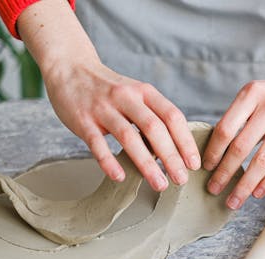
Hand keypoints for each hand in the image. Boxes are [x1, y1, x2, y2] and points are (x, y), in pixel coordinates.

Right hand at [44, 59, 200, 191]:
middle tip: (181, 179)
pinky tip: (120, 177)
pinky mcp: (82, 120)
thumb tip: (178, 150)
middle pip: (154, 128)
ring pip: (129, 137)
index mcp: (144, 92)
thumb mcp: (137, 94)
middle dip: (171, 156)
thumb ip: (154, 116)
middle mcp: (126, 97)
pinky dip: (109, 161)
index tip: (194, 164)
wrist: (69, 68)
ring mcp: (103, 108)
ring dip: (146, 164)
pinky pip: (97, 143)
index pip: (172, 116)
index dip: (185, 141)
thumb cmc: (110, 90)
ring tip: (159, 184)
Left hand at [202, 5, 264, 209]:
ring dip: (245, 184)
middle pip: (241, 147)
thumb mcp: (259, 94)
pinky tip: (258, 192)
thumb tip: (218, 152)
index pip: (226, 128)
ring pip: (262, 160)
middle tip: (213, 189)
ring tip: (234, 199)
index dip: (213, 152)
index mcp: (252, 93)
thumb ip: (242, 116)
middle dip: (225, 173)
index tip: (206, 169)